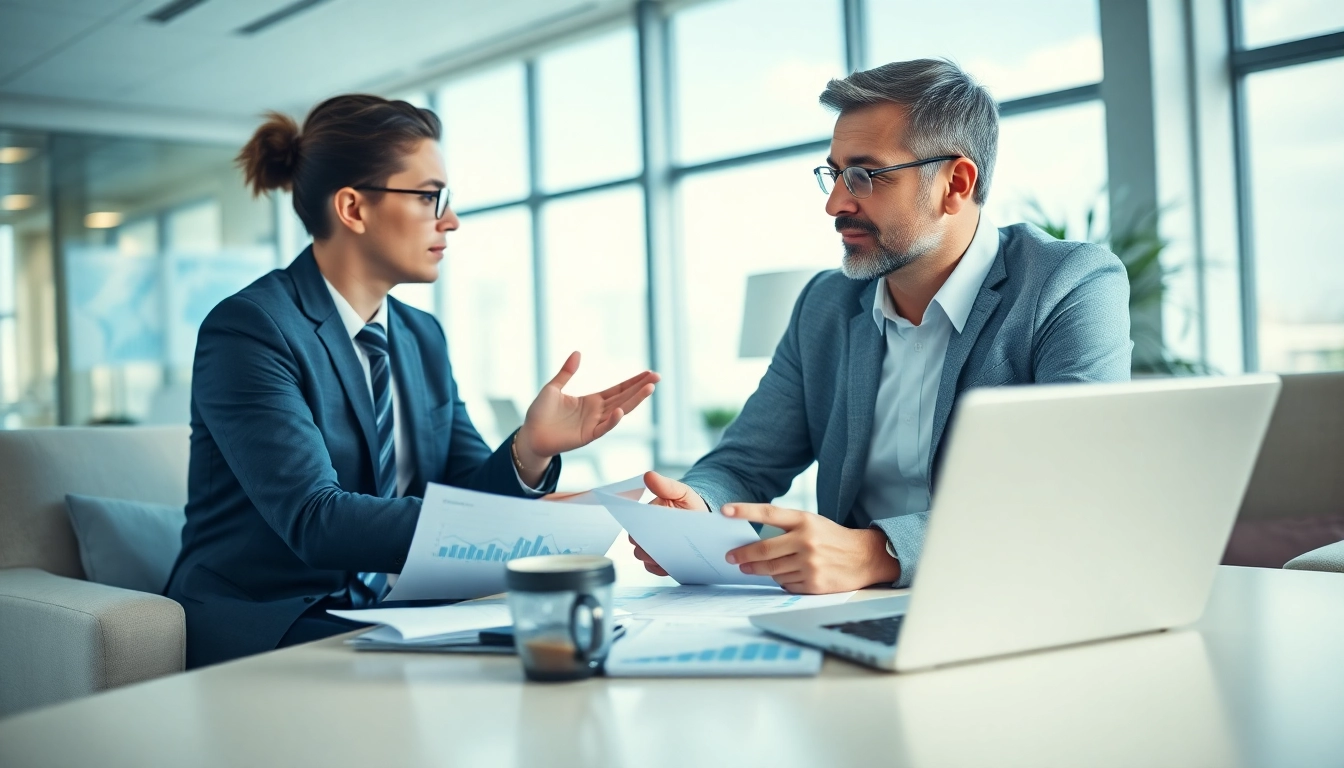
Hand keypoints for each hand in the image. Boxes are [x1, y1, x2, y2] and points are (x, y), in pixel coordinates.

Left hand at [517, 351, 658, 465]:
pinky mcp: (587, 436)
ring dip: (634, 401)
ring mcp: (594, 424)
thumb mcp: (553, 387)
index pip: (618, 389)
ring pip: (619, 411)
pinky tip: (621, 411)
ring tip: (649, 388)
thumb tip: (578, 353)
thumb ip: (567, 372)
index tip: (648, 373)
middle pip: (624, 398)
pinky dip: (612, 421)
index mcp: (591, 401)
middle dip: (641, 388)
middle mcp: (597, 412)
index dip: (633, 381)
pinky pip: (603, 428)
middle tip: (657, 377)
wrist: (529, 434)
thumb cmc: (540, 413)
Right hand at [628, 471, 708, 576]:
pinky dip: (660, 568)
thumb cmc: (689, 504)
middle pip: (637, 544)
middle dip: (648, 545)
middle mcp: (645, 532)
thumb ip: (665, 485)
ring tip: (669, 555)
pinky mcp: (660, 561)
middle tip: (663, 544)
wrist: (702, 520)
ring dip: (654, 558)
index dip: (640, 529)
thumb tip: (648, 475)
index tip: (653, 531)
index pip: (635, 525)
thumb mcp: (681, 491)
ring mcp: (652, 548)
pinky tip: (670, 564)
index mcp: (646, 515)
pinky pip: (654, 568)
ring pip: (644, 557)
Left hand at [721, 504, 899, 593]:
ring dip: (761, 571)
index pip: (769, 513)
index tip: (724, 511)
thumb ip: (786, 528)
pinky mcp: (814, 583)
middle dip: (743, 555)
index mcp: (804, 520)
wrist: (865, 557)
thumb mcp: (812, 523)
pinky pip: (786, 584)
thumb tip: (753, 542)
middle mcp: (806, 540)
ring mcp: (810, 563)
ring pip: (772, 570)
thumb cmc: (832, 538)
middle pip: (764, 550)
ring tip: (752, 568)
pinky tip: (786, 575)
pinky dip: (781, 581)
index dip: (745, 511)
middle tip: (731, 557)